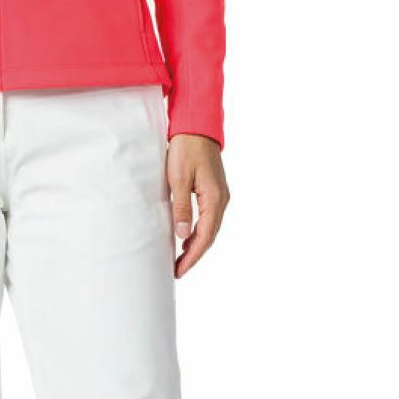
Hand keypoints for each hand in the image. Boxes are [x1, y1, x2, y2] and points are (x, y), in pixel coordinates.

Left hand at [167, 135, 229, 278]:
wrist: (197, 127)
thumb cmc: (186, 149)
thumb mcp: (178, 179)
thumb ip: (181, 208)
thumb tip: (182, 235)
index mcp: (214, 199)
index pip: (204, 237)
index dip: (192, 257)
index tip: (179, 270)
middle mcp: (221, 200)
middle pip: (209, 237)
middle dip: (194, 256)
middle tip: (177, 271)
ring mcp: (219, 196)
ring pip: (209, 229)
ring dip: (196, 246)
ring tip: (180, 260)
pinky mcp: (214, 192)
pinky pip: (208, 219)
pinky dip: (198, 233)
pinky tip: (187, 240)